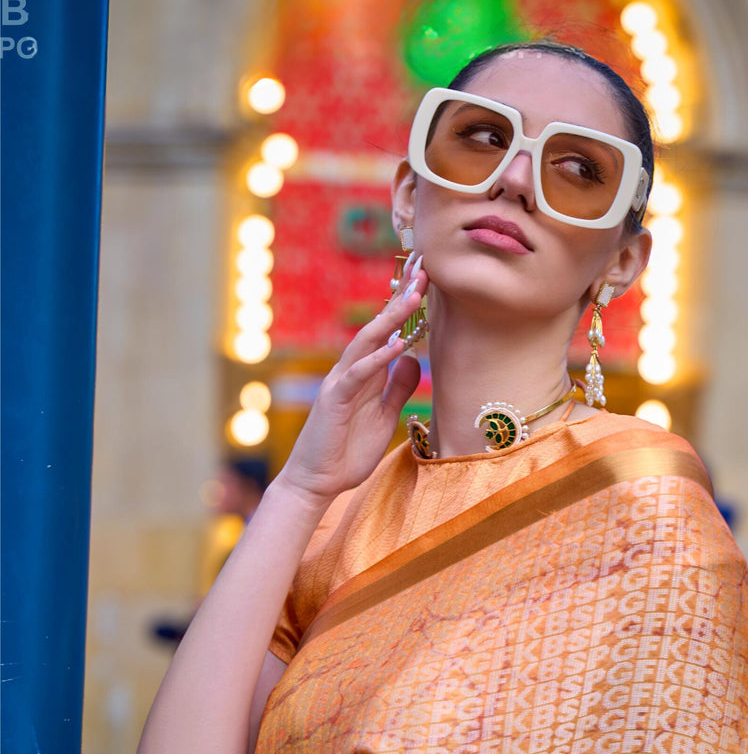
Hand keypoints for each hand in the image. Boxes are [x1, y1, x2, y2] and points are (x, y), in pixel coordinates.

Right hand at [273, 267, 425, 508]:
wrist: (317, 482)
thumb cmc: (347, 452)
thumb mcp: (384, 416)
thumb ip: (397, 387)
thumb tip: (414, 358)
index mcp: (365, 374)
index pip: (387, 333)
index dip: (405, 308)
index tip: (426, 281)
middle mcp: (351, 371)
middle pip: (378, 327)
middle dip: (401, 300)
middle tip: (424, 271)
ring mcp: (340, 383)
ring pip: (366, 342)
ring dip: (391, 319)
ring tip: (414, 297)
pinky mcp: (334, 400)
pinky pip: (358, 374)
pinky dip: (378, 358)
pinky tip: (399, 344)